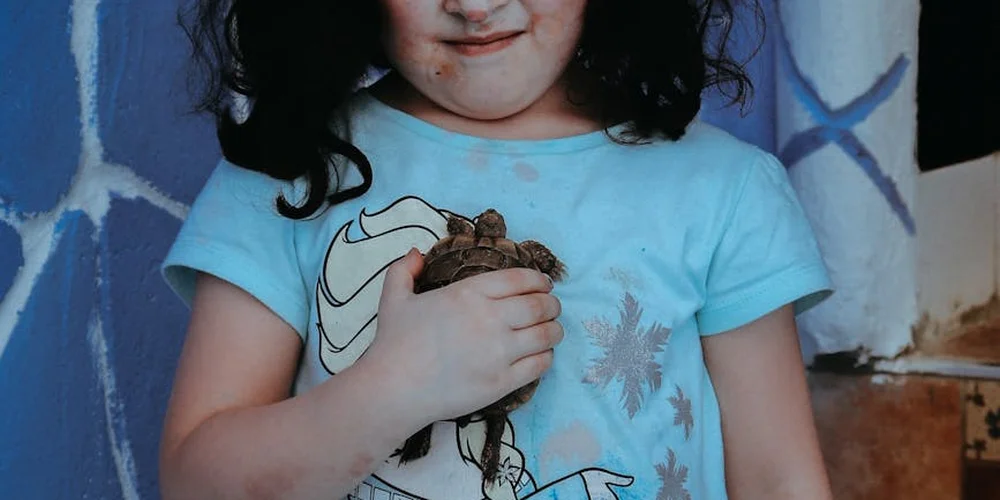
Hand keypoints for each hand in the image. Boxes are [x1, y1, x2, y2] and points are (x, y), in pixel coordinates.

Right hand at [361, 248, 563, 423]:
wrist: (393, 389)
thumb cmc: (394, 343)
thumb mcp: (393, 297)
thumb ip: (404, 269)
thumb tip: (416, 252)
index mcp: (469, 293)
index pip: (520, 279)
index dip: (539, 280)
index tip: (544, 285)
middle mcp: (490, 318)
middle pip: (540, 306)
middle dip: (552, 304)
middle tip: (552, 308)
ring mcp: (499, 351)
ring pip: (546, 334)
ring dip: (555, 330)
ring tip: (553, 330)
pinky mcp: (503, 381)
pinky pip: (539, 365)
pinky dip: (546, 357)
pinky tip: (541, 355)